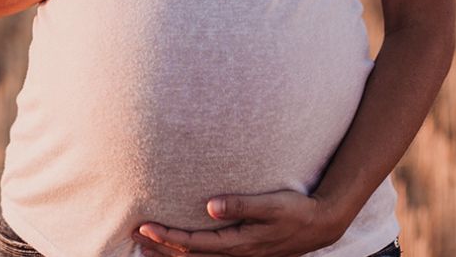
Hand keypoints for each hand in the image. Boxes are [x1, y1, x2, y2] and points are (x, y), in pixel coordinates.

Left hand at [132, 189, 343, 256]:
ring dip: (170, 254)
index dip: (168, 236)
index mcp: (240, 244)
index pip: (194, 244)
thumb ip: (241, 205)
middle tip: (134, 234)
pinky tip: (178, 251)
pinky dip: (188, 255)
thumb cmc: (297, 211)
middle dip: (160, 247)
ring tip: (145, 247)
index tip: (145, 226)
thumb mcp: (272, 204)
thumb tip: (210, 206)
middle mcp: (237, 256)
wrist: (321, 225)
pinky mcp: (243, 254)